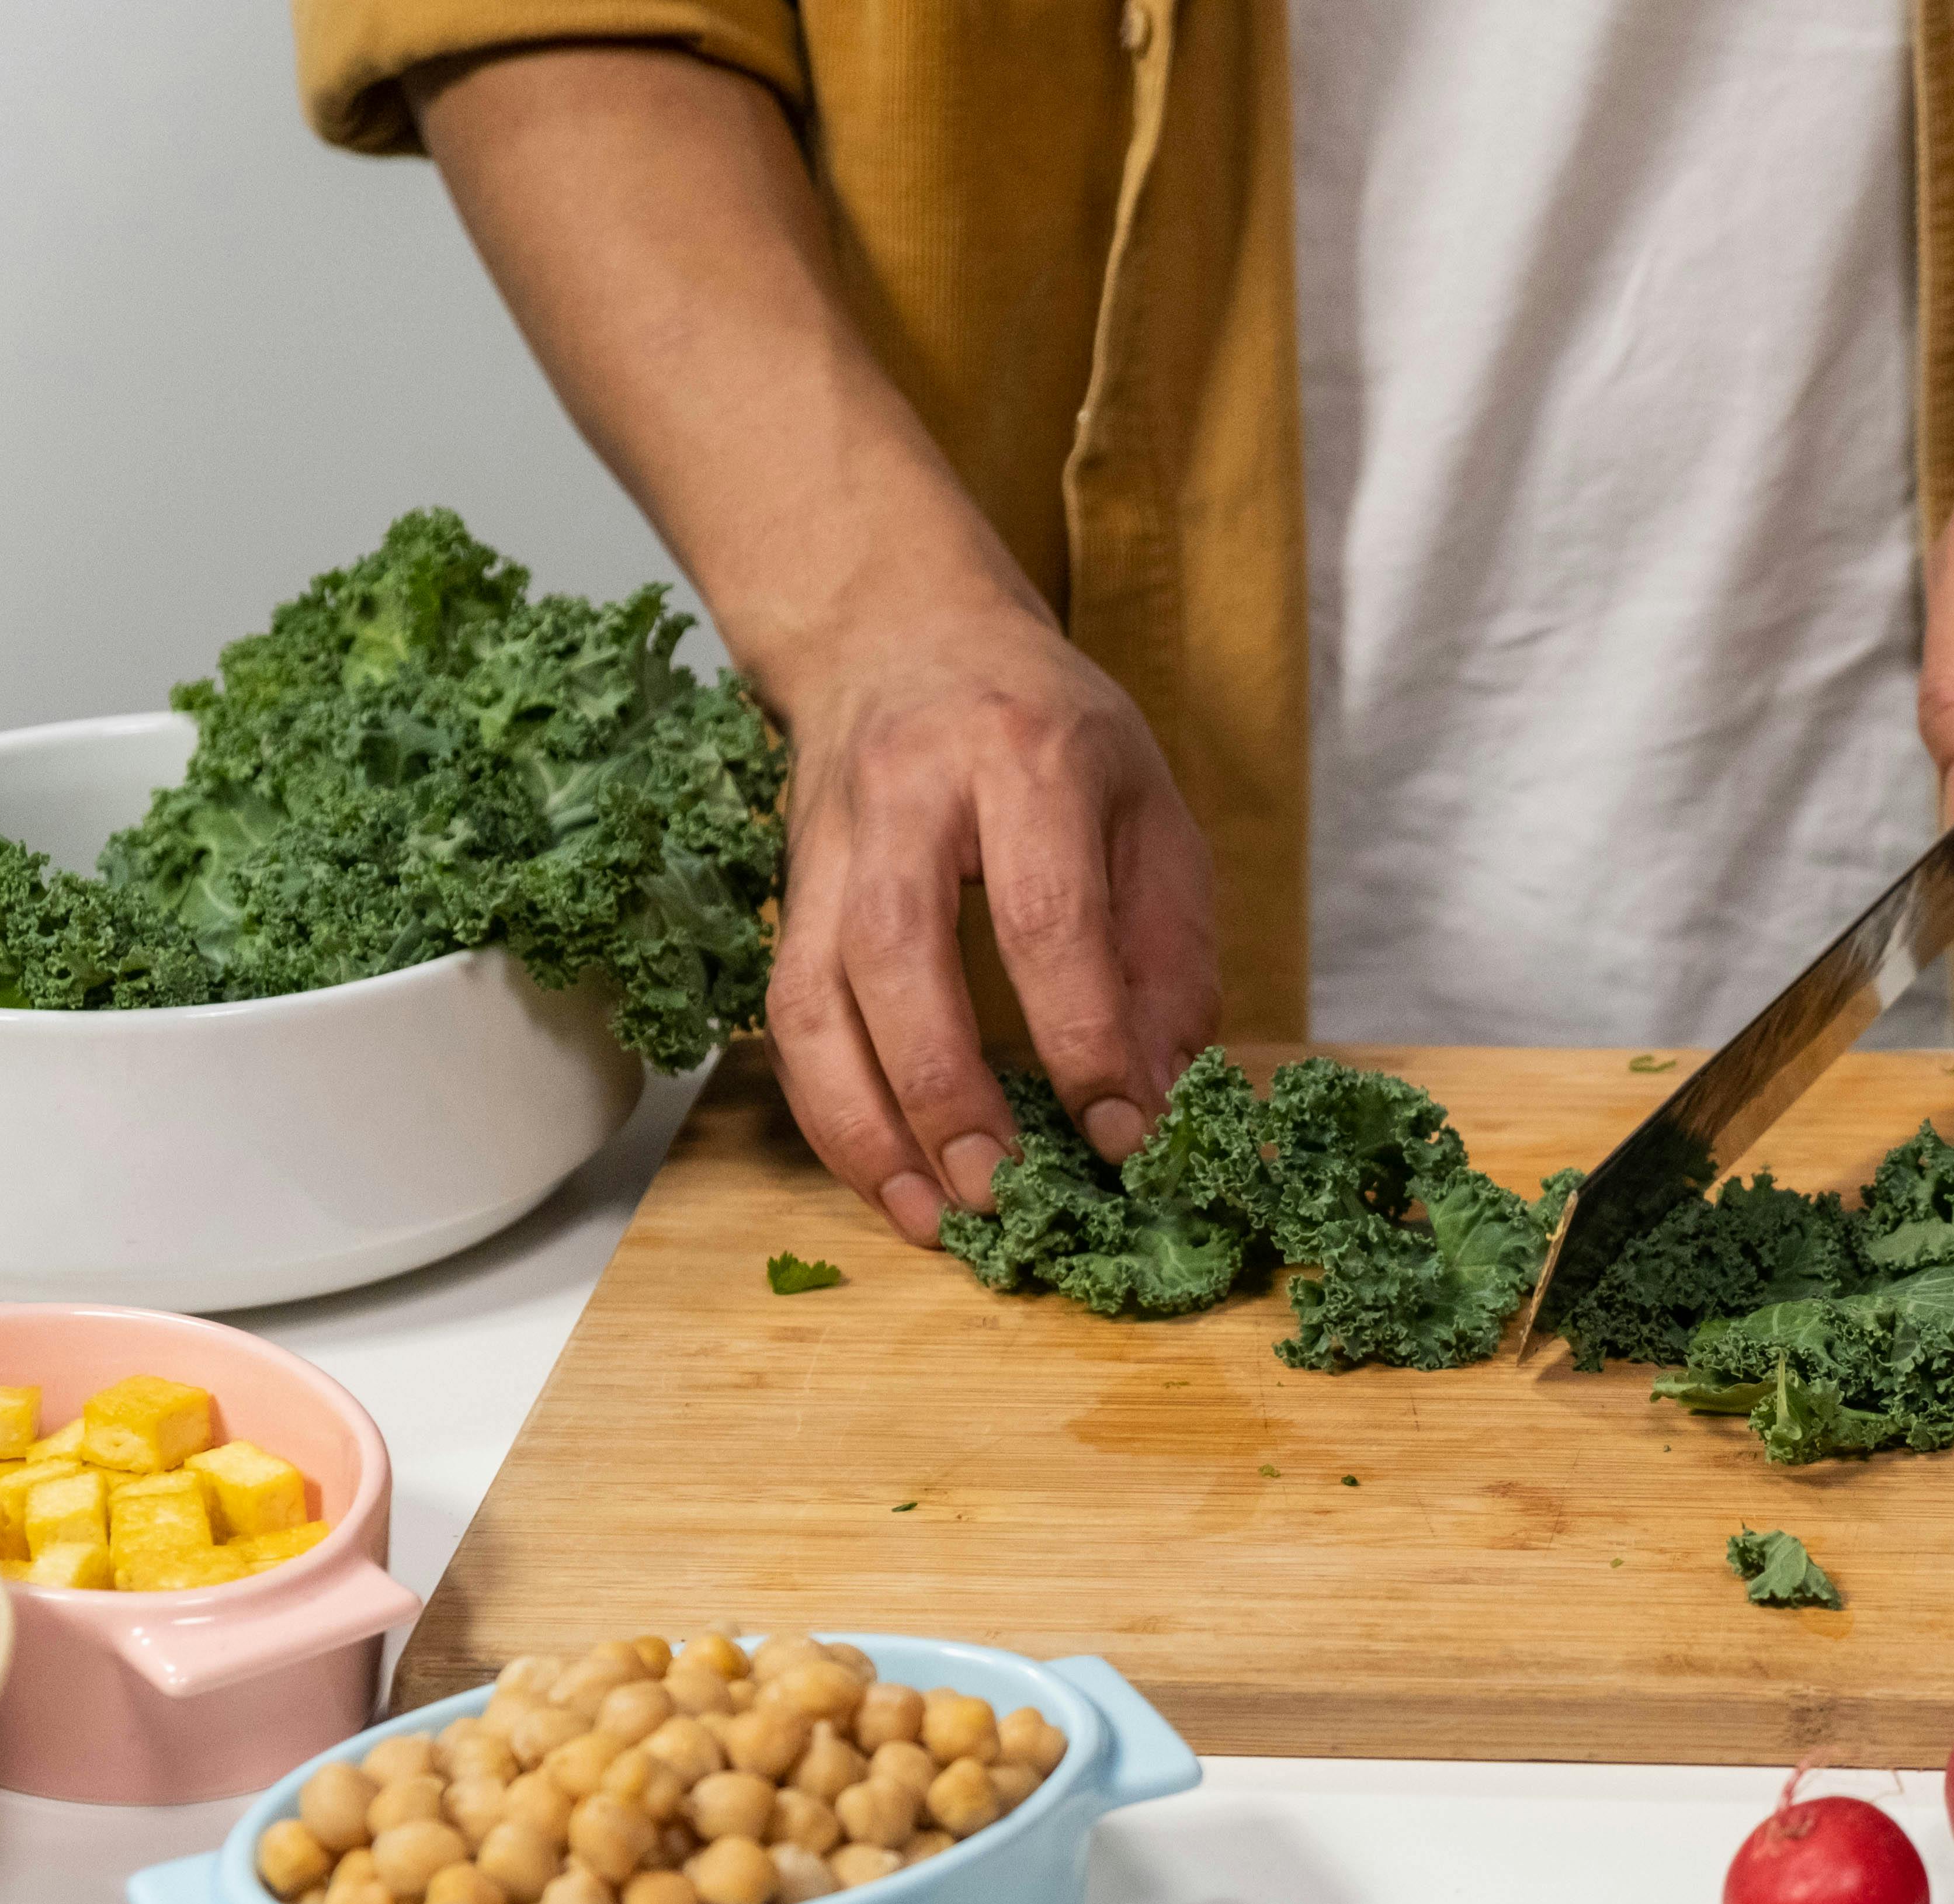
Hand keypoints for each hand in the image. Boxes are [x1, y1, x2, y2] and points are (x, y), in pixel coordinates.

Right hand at [764, 596, 1222, 1243]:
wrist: (902, 633)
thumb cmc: (1048, 731)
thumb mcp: (1150, 811)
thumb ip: (1169, 957)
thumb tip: (1160, 1103)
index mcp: (1024, 758)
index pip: (1045, 919)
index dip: (1084, 1042)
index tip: (1126, 1139)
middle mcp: (907, 796)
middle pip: (899, 959)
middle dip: (948, 1097)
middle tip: (1006, 1199)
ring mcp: (825, 844)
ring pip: (812, 1001)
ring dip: (864, 1129)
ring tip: (930, 1220)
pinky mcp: (784, 892)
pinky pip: (786, 1018)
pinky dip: (829, 1113)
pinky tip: (883, 1178)